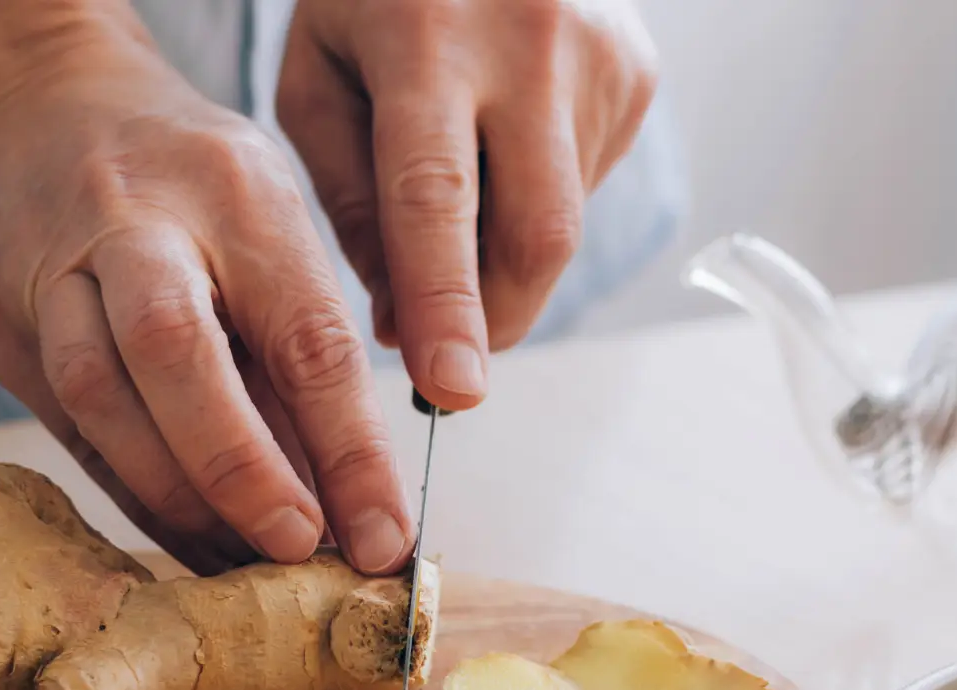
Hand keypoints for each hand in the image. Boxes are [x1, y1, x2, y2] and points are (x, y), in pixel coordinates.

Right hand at [0, 21, 411, 576]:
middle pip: (177, 353)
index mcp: (238, 193)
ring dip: (180, 498)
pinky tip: (187, 537)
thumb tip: (354, 495)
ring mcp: (47, 265)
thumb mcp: (271, 220)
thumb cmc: (191, 180)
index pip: (305, 335)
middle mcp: (135, 221)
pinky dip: (133, 493)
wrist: (35, 100)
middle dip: (245, 470)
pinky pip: (67, 426)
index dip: (351, 451)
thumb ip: (305, 346)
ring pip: (99, 396)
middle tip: (300, 549)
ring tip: (244, 562)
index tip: (384, 536)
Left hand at [276, 0, 658, 408]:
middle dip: (495, 318)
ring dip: (506, 247)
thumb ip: (349, 201)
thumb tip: (402, 321)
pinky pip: (587, 184)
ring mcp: (600, 57)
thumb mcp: (319, 73)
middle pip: (537, 233)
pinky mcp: (637, 76)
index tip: (452, 388)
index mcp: (425, 35)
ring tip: (468, 179)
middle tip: (455, 363)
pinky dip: (540, 195)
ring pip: (563, 220)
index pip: (438, 198)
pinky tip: (512, 137)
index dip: (447, 304)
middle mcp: (528, 42)